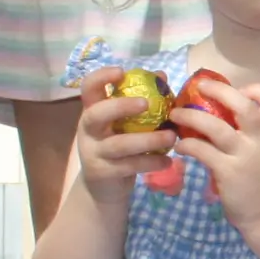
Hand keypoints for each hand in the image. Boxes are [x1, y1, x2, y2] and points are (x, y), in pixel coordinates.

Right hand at [70, 67, 174, 200]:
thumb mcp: (125, 123)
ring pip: (119, 144)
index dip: (100, 77)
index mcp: (92, 110)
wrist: (102, 187)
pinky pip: (129, 166)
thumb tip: (161, 75)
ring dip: (148, 139)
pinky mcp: (103, 172)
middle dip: (120, 107)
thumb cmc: (117, 145)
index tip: (121, 72)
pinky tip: (168, 161)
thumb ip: (141, 99)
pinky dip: (151, 162)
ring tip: (171, 137)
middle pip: (96, 114)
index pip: (88, 88)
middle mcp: (88, 129)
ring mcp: (93, 152)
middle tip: (146, 103)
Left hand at [173, 76, 259, 232]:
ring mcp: (244, 156)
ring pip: (217, 127)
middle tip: (199, 87)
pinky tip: (179, 147)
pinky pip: (202, 151)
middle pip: (244, 106)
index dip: (256, 90)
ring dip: (192, 117)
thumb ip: (249, 133)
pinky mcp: (228, 172)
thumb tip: (217, 113)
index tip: (238, 89)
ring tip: (176, 115)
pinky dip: (187, 145)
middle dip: (219, 91)